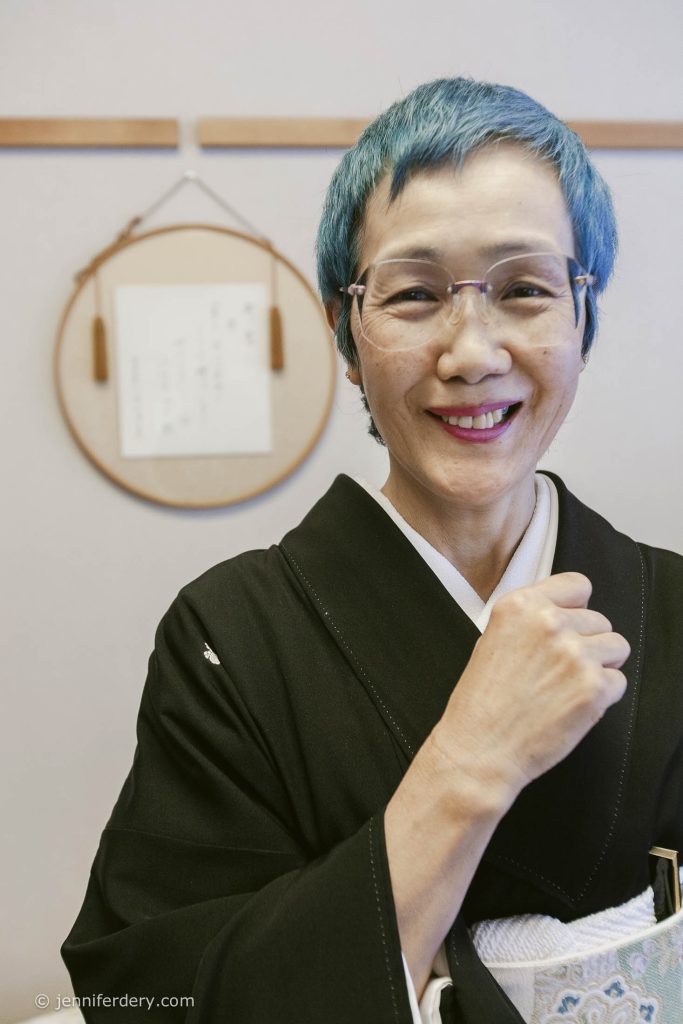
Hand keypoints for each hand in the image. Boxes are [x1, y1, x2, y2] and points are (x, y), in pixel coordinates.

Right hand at [430, 572, 629, 802]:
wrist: (479, 749)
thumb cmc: (481, 702)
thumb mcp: (493, 640)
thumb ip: (530, 621)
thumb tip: (567, 614)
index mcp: (521, 605)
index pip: (577, 585)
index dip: (577, 608)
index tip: (571, 625)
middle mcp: (549, 622)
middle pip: (600, 619)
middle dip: (587, 643)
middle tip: (560, 671)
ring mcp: (574, 654)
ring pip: (616, 647)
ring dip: (599, 666)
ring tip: (568, 687)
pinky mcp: (594, 687)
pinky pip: (619, 681)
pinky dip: (602, 696)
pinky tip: (572, 705)